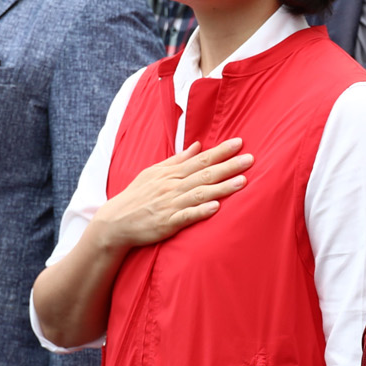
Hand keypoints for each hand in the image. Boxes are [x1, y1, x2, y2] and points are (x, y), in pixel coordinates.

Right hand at [89, 138, 252, 250]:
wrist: (115, 222)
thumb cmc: (137, 197)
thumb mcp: (154, 173)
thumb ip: (177, 160)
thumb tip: (198, 145)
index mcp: (171, 174)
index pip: (200, 159)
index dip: (220, 151)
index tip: (239, 143)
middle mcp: (172, 186)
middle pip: (205, 174)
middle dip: (228, 166)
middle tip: (251, 159)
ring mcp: (170, 204)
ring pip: (200, 193)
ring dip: (222, 187)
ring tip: (242, 181)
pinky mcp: (168, 223)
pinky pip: (187, 216)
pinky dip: (201, 211)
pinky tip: (216, 207)